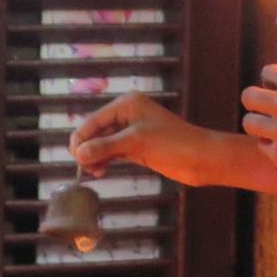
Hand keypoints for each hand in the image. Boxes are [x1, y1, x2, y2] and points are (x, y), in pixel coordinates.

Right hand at [69, 92, 214, 184]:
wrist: (202, 159)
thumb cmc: (173, 144)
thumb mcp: (136, 143)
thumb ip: (105, 147)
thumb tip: (78, 154)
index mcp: (126, 104)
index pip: (93, 120)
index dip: (81, 139)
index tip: (74, 159)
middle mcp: (126, 114)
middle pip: (96, 132)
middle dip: (88, 149)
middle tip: (85, 169)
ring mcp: (131, 131)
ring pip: (103, 143)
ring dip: (95, 157)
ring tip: (96, 173)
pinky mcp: (136, 147)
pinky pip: (112, 152)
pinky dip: (105, 160)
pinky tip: (101, 171)